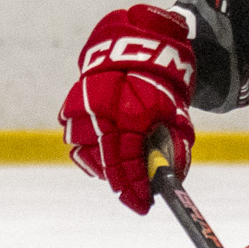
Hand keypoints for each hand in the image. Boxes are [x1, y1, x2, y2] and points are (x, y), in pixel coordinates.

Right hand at [62, 4, 196, 214]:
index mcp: (130, 113)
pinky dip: (89, 148)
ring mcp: (83, 107)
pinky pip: (74, 138)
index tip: (143, 205)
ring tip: (120, 166)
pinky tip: (104, 148)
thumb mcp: (176, 111)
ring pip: (85, 153)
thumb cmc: (161, 79)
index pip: (129, 162)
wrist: (135, 43)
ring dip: (103, 165)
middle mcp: (102, 112)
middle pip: (105, 164)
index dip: (135, 188)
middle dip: (120, 184)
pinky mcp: (71, 103)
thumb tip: (173, 177)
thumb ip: (176, 144)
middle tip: (133, 196)